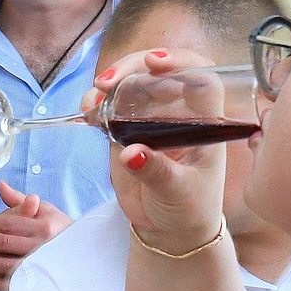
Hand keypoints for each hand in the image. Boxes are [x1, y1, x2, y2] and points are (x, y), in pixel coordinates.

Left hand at [0, 182, 70, 290]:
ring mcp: (39, 268)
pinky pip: (12, 285)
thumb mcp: (45, 210)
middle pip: (4, 243)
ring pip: (5, 265)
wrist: (83, 255)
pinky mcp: (37, 284)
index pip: (10, 223)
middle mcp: (41, 248)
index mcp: (44, 228)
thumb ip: (20, 200)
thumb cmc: (59, 229)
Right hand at [94, 49, 227, 250]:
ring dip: (110, 85)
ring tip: (91, 100)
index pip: (200, 77)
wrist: (168, 229)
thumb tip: (132, 153)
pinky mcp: (126, 133)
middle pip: (158, 73)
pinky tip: (87, 112)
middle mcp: (178, 114)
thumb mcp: (179, 193)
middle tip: (107, 82)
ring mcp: (149, 121)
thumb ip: (157, 172)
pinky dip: (96, 106)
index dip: (180, 61)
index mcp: (203, 122)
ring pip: (131, 86)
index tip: (155, 63)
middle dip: (132, 68)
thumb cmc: (189, 208)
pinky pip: (110, 109)